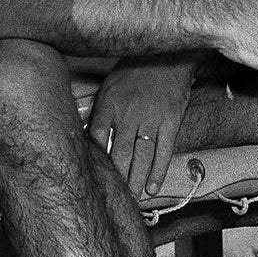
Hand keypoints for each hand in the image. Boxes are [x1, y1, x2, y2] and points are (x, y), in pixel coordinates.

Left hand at [87, 55, 199, 196]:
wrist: (168, 57)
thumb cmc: (134, 72)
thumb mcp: (108, 87)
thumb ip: (100, 113)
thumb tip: (86, 138)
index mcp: (109, 105)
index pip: (97, 138)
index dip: (95, 161)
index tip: (92, 178)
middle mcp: (129, 114)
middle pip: (119, 153)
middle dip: (116, 178)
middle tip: (113, 197)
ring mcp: (151, 119)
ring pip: (141, 156)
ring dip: (136, 179)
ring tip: (132, 198)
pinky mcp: (170, 122)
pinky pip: (164, 151)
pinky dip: (158, 171)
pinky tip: (152, 186)